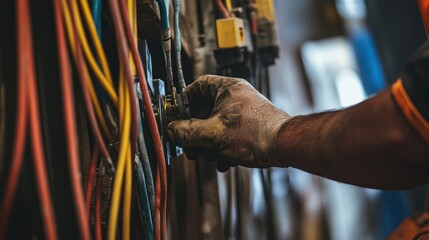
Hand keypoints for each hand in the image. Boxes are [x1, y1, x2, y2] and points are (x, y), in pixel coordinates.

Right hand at [167, 75, 290, 170]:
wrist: (285, 146)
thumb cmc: (255, 133)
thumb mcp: (213, 134)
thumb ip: (187, 132)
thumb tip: (172, 131)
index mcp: (226, 89)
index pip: (197, 86)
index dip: (184, 102)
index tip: (176, 117)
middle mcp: (235, 97)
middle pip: (204, 111)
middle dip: (195, 132)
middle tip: (189, 146)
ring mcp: (243, 112)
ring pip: (215, 126)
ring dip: (208, 145)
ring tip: (210, 157)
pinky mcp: (250, 127)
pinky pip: (229, 135)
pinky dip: (223, 149)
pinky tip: (225, 162)